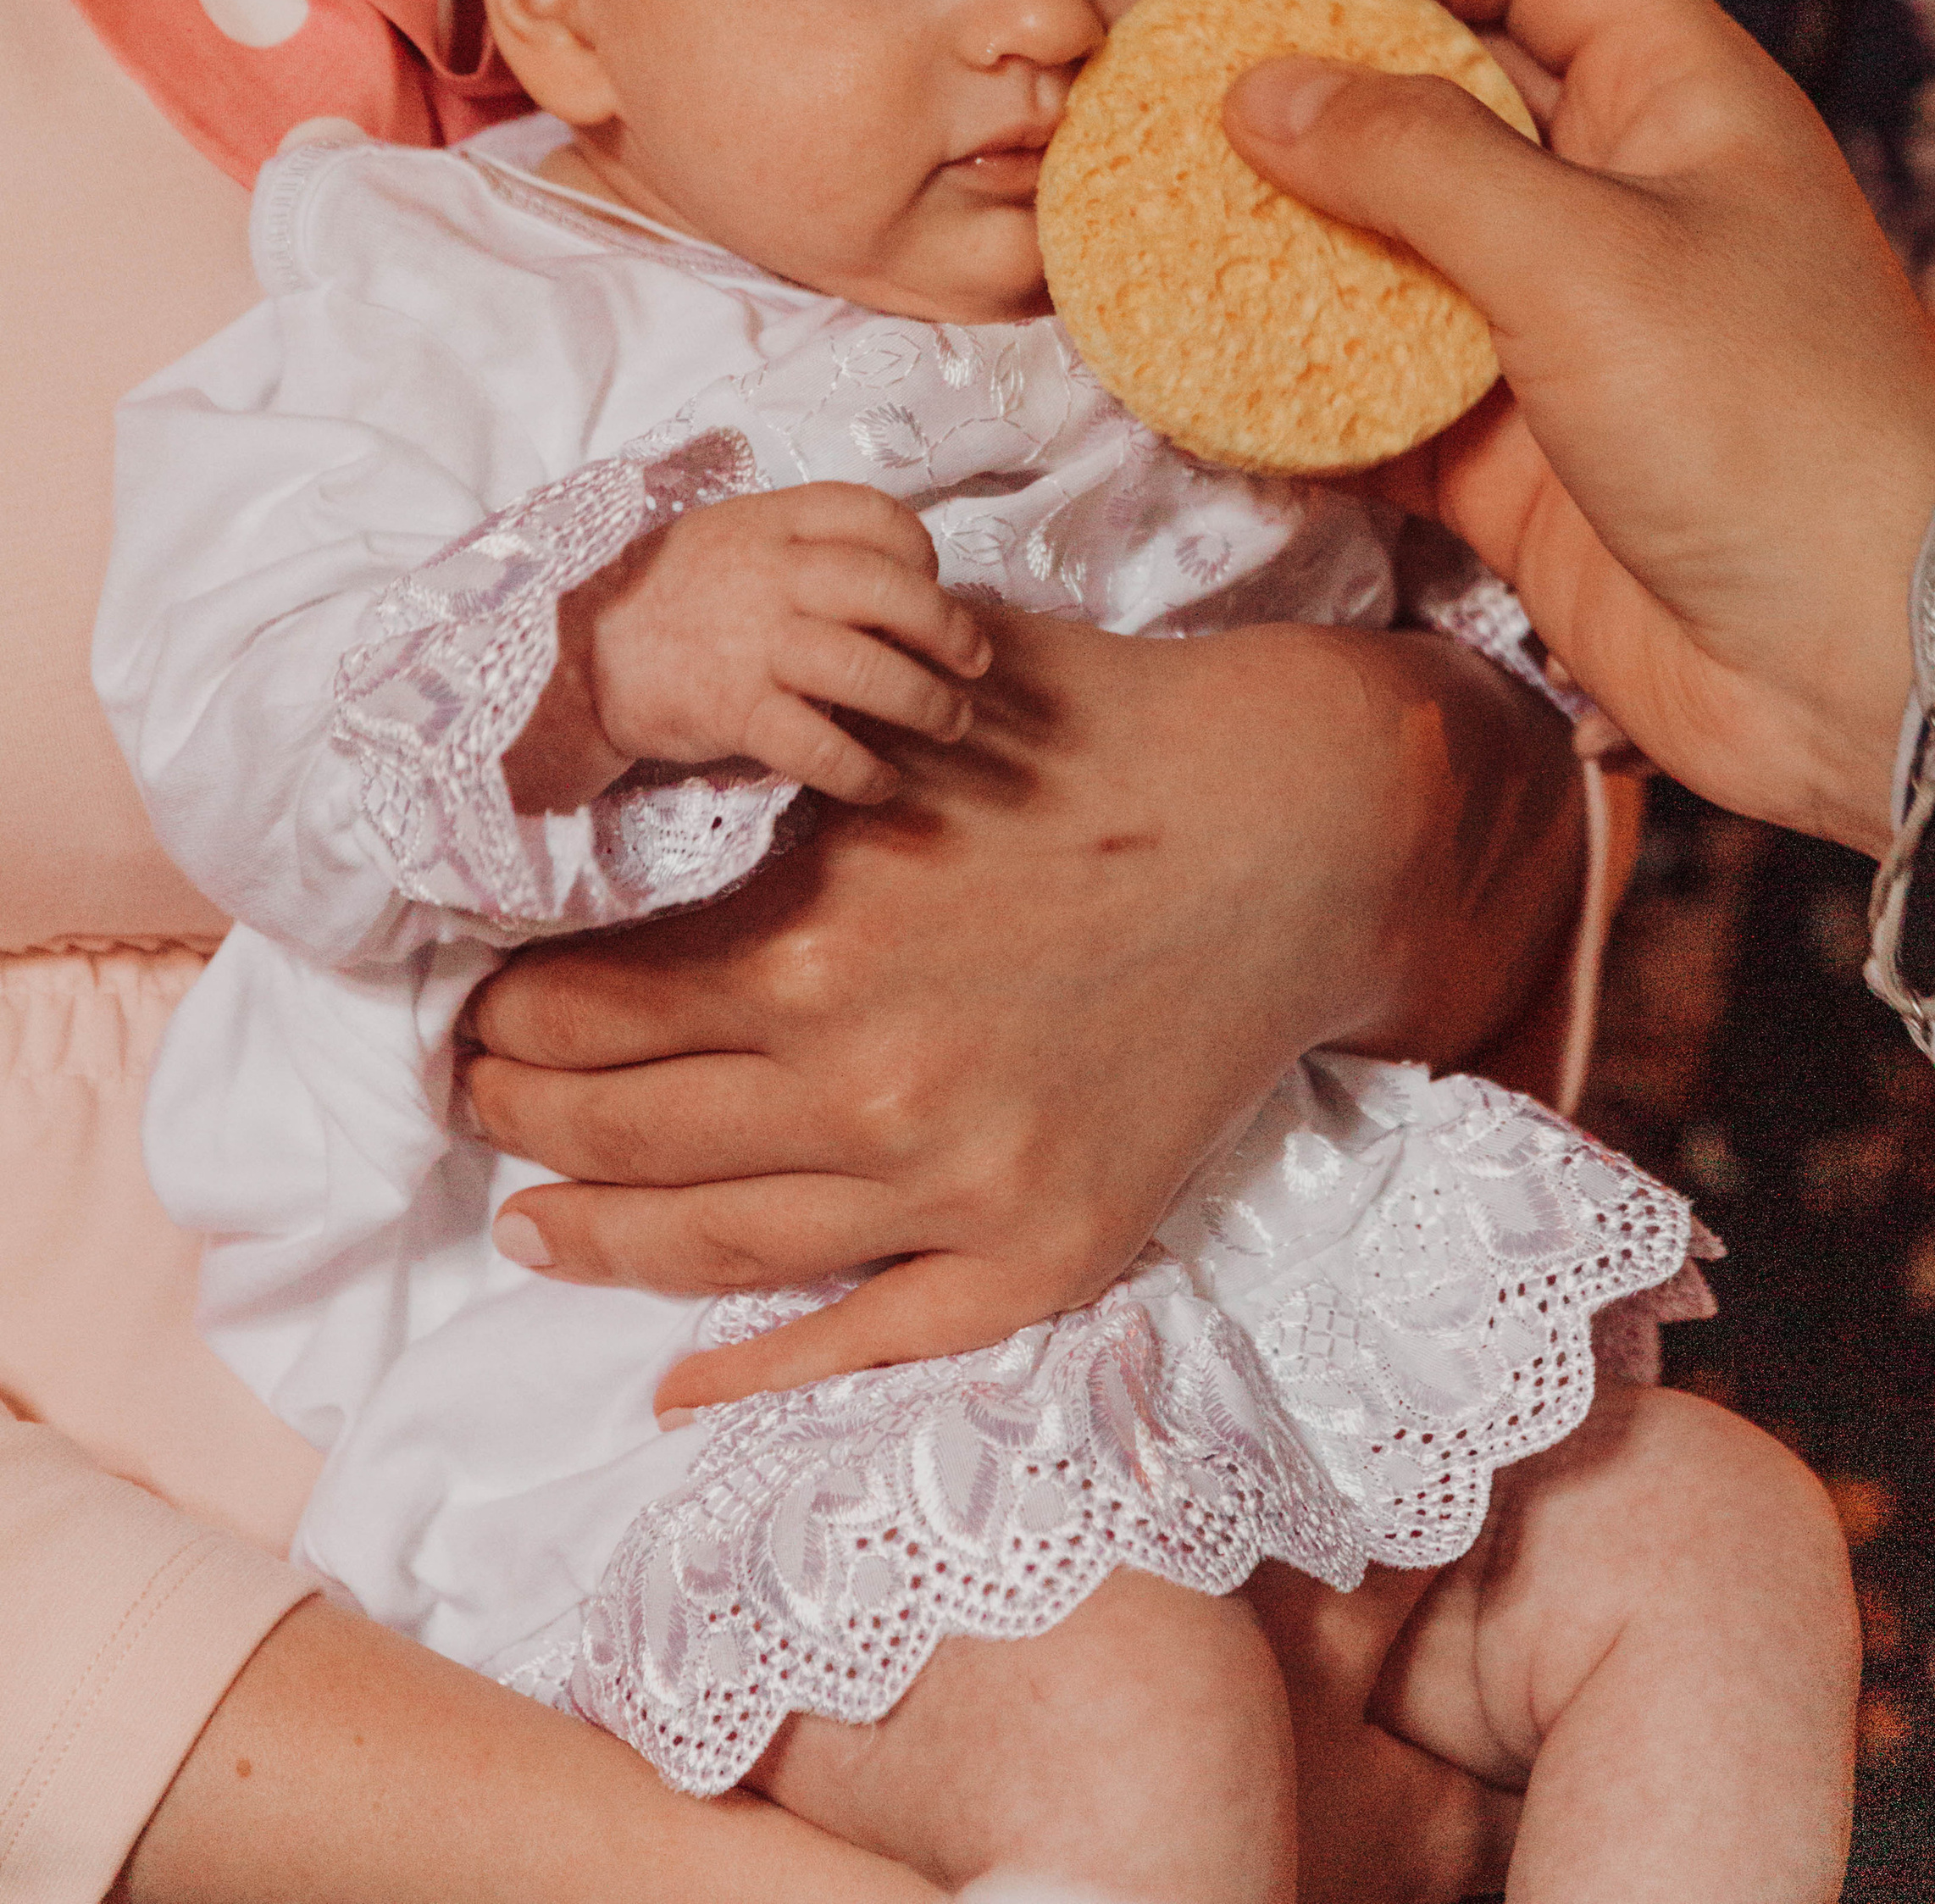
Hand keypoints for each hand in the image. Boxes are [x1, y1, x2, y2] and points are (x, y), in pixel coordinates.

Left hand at [465, 608, 1580, 1405]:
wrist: (1300, 825)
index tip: (472, 1009)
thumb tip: (626, 784)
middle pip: (618, 1132)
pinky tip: (677, 1380)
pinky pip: (870, 1340)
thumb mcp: (899, 716)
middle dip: (519, 1117)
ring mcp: (956, 1186)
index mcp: (809, 941)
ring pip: (711, 1246)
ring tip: (525, 1226)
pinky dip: (758, 1370)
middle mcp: (863, 1083)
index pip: (582, 1008)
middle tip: (477, 1103)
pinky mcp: (1044, 1250)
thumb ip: (764, 761)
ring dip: (590, 1240)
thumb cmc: (1093, 734)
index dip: (503, 1014)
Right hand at [503, 484, 991, 813]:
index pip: (873, 516)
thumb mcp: (728, 536)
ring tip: (949, 722)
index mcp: (770, 521)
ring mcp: (755, 644)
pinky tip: (884, 783)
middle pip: (891, 593)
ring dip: (927, 704)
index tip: (932, 583)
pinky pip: (822, 746)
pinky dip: (865, 772)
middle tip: (974, 664)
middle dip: (948, 631)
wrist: (574, 654)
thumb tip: (899, 577)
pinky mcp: (735, 711)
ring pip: (870, 672)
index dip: (921, 550)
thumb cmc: (666, 595)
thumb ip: (802, 543)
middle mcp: (771, 576)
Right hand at [1221, 0, 1934, 848]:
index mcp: (1675, 98)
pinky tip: (1213, 389)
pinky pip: (1377, 396)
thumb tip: (1265, 93)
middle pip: (1445, 91)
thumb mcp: (1584, 258)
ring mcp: (1562, 330)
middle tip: (1195, 131)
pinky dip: (1299, 391)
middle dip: (1321, 104)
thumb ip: (1414, 161)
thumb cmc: (1769, 428)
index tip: (1320, 13)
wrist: (1865, 671)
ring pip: (1395, 249)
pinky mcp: (1515, 457)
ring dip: (1291, 251)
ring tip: (1176, 251)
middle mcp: (1616, 197)